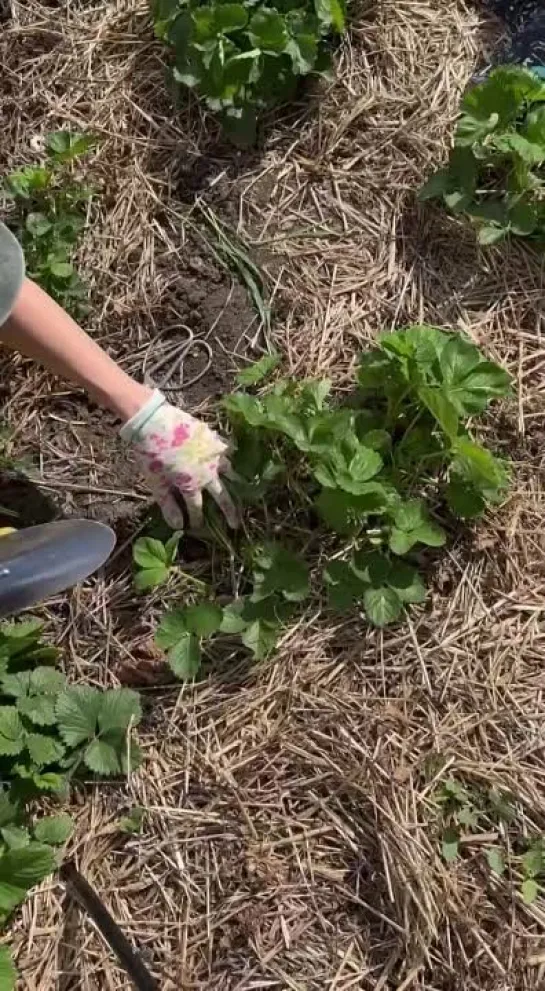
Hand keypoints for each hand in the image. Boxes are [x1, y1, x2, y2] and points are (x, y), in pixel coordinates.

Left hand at [120, 391, 237, 529]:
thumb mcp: (156, 482)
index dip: (197, 519)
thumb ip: (168, 505)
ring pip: (230, 472)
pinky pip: (227, 449)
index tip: (197, 526)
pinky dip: (231, 455)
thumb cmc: (151, 455)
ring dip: (235, 483)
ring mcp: (213, 455)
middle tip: (235, 525)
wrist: (154, 422)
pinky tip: (233, 456)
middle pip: (222, 497)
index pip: (197, 508)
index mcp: (191, 485)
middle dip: (229, 512)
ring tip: (241, 488)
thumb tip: (178, 526)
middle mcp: (207, 474)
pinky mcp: (213, 439)